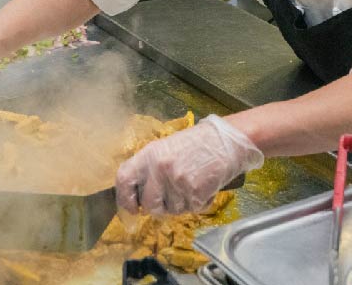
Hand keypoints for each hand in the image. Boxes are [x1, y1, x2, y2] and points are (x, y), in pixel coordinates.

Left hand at [115, 115, 262, 215]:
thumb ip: (150, 168)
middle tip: (170, 199)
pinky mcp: (195, 194)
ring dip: (181, 204)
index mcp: (149, 155)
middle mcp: (160, 169)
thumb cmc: (197, 144)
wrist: (227, 141)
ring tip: (192, 184)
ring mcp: (177, 182)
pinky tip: (204, 187)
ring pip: (171, 210)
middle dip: (158, 207)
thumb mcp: (166, 148)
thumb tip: (139, 195)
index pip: (124, 179)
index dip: (124, 199)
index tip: (131, 209)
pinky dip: (199, 203)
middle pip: (148, 205)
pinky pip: (191, 210)